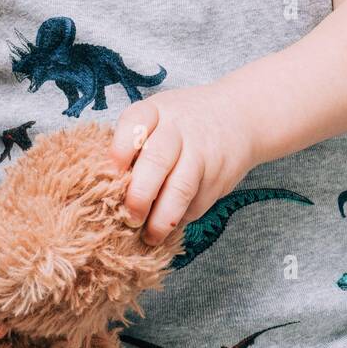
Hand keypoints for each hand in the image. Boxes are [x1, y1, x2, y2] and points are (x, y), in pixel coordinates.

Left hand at [104, 83, 254, 243]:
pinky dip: (180, 218)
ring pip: (180, 190)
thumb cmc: (184, 121)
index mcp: (155, 110)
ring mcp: (202, 152)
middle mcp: (179, 128)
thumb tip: (105, 187)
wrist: (241, 115)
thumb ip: (135, 143)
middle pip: (156, 161)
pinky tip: (170, 223)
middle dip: (139, 195)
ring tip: (150, 237)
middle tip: (128, 218)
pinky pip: (196, 204)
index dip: (120, 150)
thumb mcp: (159, 116)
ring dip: (161, 219)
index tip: (110, 175)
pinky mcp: (219, 177)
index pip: (134, 124)